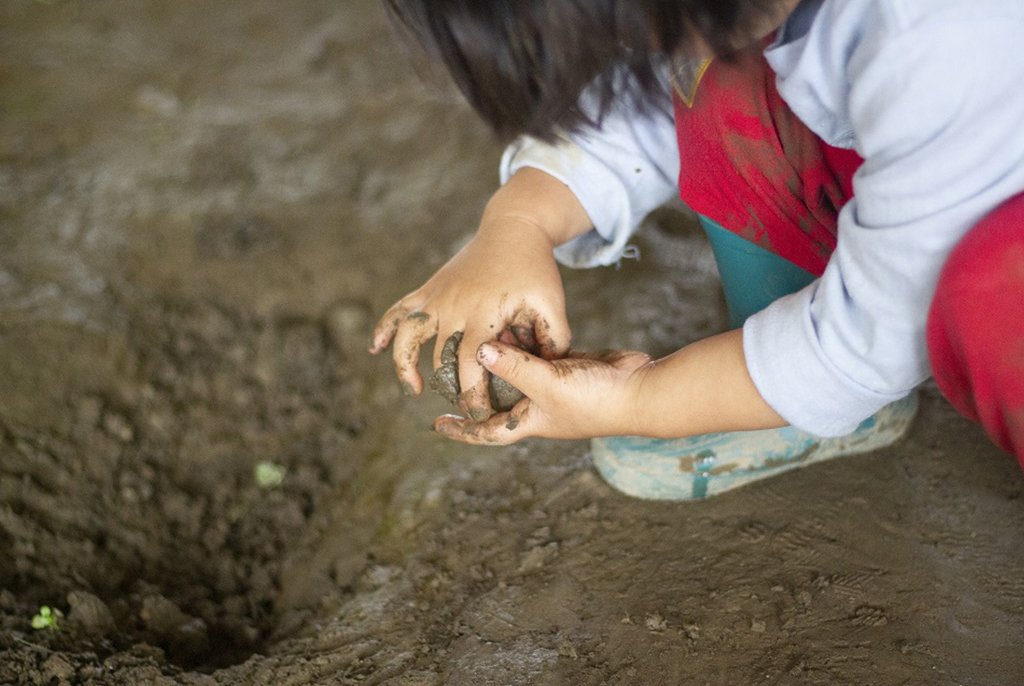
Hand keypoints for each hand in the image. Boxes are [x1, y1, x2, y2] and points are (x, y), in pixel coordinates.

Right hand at [369, 223, 570, 418]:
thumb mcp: (553, 304)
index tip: (479, 416)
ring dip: (403, 364)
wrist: (513, 228)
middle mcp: (453, 307)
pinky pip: (399, 310)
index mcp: (484, 314)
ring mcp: (437, 297)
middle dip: (449, 389)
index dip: (472, 395)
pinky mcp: (428, 289)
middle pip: (440, 359)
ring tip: (414, 389)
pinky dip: (384, 329)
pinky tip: (376, 348)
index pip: (471, 365)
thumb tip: (548, 373)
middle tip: (464, 410)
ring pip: (406, 335)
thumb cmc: (535, 269)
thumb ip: (554, 340)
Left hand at [432, 341, 652, 443]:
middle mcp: (537, 404)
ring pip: (517, 371)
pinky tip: (514, 323)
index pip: (487, 429)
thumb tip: (478, 351)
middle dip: (476, 384)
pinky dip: (526, 342)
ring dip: (500, 356)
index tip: (437, 423)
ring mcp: (553, 385)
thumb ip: (513, 367)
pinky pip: (539, 355)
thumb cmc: (595, 399)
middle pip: (497, 396)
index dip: (462, 428)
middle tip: (449, 366)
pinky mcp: (568, 366)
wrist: (639, 389)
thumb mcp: (547, 384)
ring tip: (477, 336)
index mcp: (529, 419)